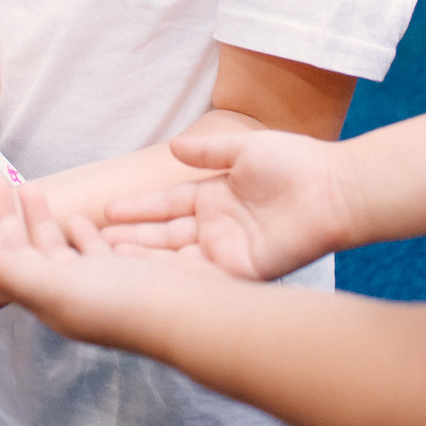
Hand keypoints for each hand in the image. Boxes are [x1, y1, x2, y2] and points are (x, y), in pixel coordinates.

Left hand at [0, 179, 223, 351]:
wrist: (190, 313)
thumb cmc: (123, 302)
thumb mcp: (61, 285)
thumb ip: (14, 272)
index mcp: (45, 298)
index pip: (1, 258)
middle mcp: (65, 294)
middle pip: (23, 250)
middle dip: (4, 216)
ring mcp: (95, 284)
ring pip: (54, 247)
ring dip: (37, 218)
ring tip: (27, 188)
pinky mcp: (123, 275)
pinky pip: (90, 251)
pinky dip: (77, 232)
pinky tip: (75, 218)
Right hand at [100, 130, 353, 281]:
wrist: (335, 187)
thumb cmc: (297, 163)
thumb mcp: (244, 150)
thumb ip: (208, 153)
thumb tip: (173, 149)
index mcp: (215, 199)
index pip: (165, 206)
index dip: (136, 209)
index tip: (103, 212)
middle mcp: (217, 228)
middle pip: (164, 236)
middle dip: (129, 240)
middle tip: (90, 245)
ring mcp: (228, 251)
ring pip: (176, 259)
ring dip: (144, 260)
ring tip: (107, 260)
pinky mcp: (243, 270)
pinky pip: (202, 275)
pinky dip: (174, 276)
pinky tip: (147, 276)